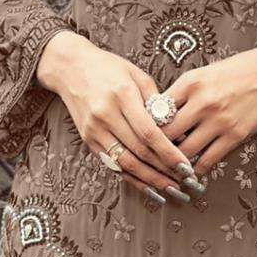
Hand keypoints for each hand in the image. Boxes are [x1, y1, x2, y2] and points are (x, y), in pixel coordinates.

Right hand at [35, 32, 203, 205]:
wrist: (70, 67)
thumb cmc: (108, 67)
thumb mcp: (136, 75)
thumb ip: (156, 101)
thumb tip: (177, 130)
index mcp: (122, 95)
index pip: (148, 132)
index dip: (168, 153)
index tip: (186, 166)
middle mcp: (106, 114)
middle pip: (138, 151)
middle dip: (164, 170)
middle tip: (185, 183)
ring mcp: (94, 129)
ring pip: (125, 162)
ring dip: (149, 180)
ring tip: (170, 190)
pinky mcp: (88, 139)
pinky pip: (112, 164)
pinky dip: (131, 178)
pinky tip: (148, 187)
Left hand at [158, 49, 256, 174]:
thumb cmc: (236, 71)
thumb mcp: (203, 73)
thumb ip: (182, 92)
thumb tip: (160, 114)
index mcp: (190, 82)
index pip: (157, 109)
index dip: (146, 124)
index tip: (142, 134)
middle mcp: (202, 102)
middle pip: (167, 133)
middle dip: (155, 146)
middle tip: (149, 155)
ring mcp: (219, 121)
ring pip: (184, 150)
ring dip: (174, 161)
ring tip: (167, 167)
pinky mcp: (235, 136)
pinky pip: (208, 159)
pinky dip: (196, 168)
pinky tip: (190, 171)